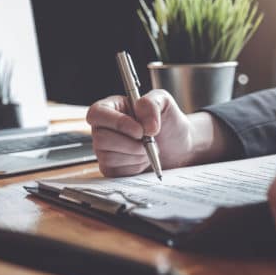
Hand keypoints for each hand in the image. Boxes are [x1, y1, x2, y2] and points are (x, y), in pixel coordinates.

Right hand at [87, 90, 229, 176]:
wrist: (178, 148)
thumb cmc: (168, 122)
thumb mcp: (164, 103)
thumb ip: (152, 103)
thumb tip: (144, 124)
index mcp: (112, 108)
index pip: (97, 113)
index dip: (117, 123)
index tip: (140, 131)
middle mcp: (103, 128)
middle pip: (101, 138)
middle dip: (131, 144)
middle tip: (149, 141)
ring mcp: (105, 150)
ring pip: (109, 157)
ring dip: (136, 155)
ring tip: (148, 149)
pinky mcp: (111, 168)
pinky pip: (116, 172)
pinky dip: (135, 167)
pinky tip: (143, 159)